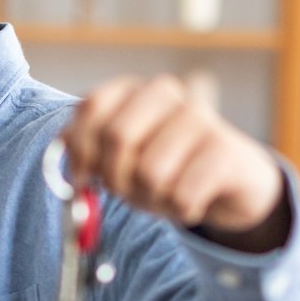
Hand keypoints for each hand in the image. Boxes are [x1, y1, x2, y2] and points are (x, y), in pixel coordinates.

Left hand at [60, 75, 288, 250]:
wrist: (232, 178)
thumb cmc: (166, 167)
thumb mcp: (122, 160)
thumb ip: (89, 157)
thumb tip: (68, 170)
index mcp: (133, 90)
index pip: (91, 106)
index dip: (79, 149)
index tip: (82, 177)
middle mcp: (167, 94)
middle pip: (118, 137)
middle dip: (116, 178)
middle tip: (128, 191)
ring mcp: (200, 118)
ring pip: (150, 173)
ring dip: (152, 199)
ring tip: (164, 195)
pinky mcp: (226, 151)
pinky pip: (182, 195)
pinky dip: (180, 210)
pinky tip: (190, 202)